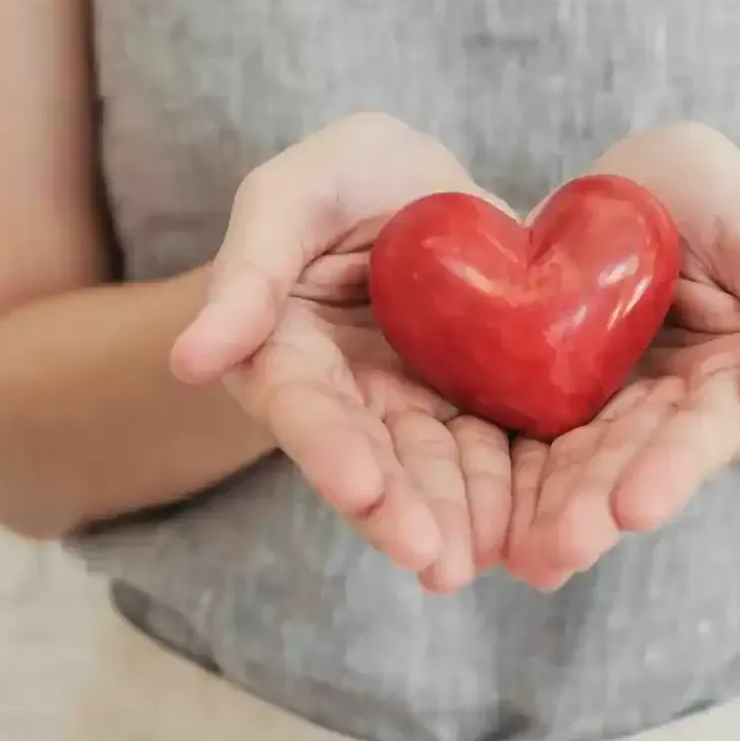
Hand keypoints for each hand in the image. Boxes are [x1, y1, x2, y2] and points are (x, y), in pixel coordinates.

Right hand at [170, 113, 511, 593]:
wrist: (432, 188)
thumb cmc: (348, 178)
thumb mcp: (297, 193)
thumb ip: (249, 266)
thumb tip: (190, 360)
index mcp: (289, 354)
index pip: (304, 410)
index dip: (330, 452)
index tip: (362, 490)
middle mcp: (353, 400)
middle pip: (376, 461)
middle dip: (405, 513)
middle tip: (438, 561)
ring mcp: (421, 409)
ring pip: (443, 472)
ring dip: (466, 520)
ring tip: (499, 560)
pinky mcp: (484, 407)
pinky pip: (505, 453)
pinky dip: (524, 492)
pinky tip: (549, 531)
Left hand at [506, 124, 739, 589]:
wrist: (641, 188)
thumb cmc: (721, 204)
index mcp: (727, 383)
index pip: (702, 432)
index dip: (672, 468)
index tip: (635, 507)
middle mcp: (662, 413)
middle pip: (628, 465)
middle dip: (594, 509)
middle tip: (558, 549)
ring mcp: (597, 409)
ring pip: (571, 466)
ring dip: (546, 513)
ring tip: (520, 556)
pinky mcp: (540, 394)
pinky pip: (517, 436)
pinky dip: (500, 479)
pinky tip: (475, 521)